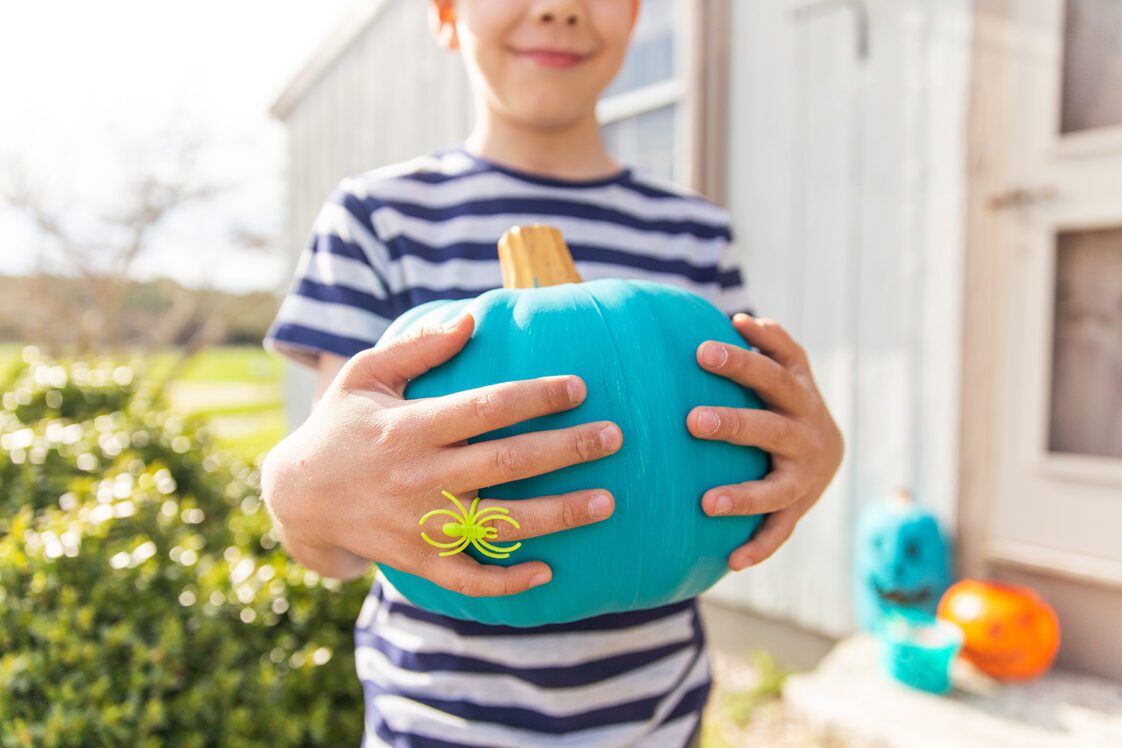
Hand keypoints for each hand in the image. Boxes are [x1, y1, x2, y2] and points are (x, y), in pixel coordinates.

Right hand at [260, 312, 622, 595]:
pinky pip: (468, 578)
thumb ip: (418, 346)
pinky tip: (548, 571)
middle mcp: (420, 475)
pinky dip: (507, 580)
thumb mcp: (365, 375)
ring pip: (500, 523)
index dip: (536, 396)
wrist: (298, 497)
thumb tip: (472, 318)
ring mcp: (421, 523)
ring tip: (606, 503)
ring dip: (557, 515)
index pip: (486, 407)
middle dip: (566, 450)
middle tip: (614, 438)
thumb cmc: (341, 425)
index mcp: (411, 426)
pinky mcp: (418, 560)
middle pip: (507, 463)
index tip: (579, 387)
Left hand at [686, 313, 843, 570]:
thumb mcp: (792, 369)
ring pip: (776, 490)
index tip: (702, 352)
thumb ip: (773, 343)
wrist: (828, 455)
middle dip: (734, 424)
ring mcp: (805, 478)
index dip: (743, 361)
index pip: (773, 374)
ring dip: (743, 496)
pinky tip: (731, 562)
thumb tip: (742, 318)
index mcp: (802, 396)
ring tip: (707, 503)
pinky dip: (759, 548)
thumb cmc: (790, 401)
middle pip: (772, 429)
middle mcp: (808, 436)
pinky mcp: (798, 511)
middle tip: (691, 421)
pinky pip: (779, 533)